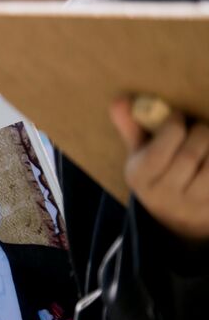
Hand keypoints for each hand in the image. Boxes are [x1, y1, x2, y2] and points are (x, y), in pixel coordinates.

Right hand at [111, 98, 208, 243]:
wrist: (176, 218)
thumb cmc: (158, 175)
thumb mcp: (140, 154)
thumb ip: (132, 127)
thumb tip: (119, 101)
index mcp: (141, 177)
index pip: (160, 148)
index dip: (174, 125)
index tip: (178, 117)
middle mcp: (164, 194)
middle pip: (190, 154)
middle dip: (200, 133)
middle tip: (199, 129)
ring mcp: (192, 204)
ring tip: (207, 142)